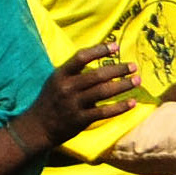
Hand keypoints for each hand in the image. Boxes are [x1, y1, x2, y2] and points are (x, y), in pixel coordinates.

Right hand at [19, 42, 139, 146]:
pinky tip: (132, 103)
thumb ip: (76, 73)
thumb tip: (103, 66)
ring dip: (123, 85)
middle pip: (97, 75)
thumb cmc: (51, 101)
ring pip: (103, 92)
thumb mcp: (57, 81)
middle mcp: (67, 87)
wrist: (37, 127)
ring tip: (137, 80)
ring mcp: (73, 104)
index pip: (81, 57)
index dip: (99, 50)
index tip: (116, 47)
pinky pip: (104, 112)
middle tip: (134, 66)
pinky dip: (119, 107)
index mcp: (61, 74)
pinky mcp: (80, 119)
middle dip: (118, 69)